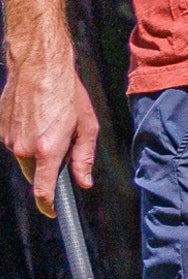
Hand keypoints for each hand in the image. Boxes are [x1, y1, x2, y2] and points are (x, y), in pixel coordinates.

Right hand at [1, 44, 95, 211]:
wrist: (38, 66)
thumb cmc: (67, 94)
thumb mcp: (87, 127)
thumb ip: (84, 159)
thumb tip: (83, 183)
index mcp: (47, 150)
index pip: (42, 188)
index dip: (47, 204)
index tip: (52, 212)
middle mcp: (23, 148)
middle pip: (36, 171)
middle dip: (49, 165)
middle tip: (63, 139)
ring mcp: (8, 138)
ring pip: (25, 156)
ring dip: (37, 149)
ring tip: (50, 122)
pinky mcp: (0, 128)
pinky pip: (15, 142)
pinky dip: (26, 137)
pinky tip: (36, 117)